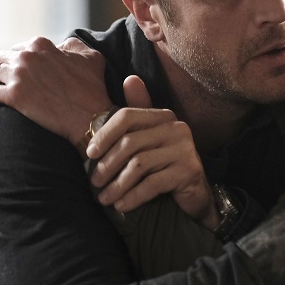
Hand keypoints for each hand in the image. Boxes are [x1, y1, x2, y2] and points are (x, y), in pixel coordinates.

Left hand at [0, 37, 111, 147]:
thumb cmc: (94, 90)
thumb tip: (63, 45)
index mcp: (41, 45)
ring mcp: (18, 76)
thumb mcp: (91, 58)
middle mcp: (27, 56)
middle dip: (0, 67)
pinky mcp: (13, 97)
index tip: (20, 71)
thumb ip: (74, 46)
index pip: (17, 47)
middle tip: (3, 80)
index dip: (18, 59)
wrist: (91, 118)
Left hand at [88, 76, 219, 229]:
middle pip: (130, 143)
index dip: (104, 135)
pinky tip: (121, 205)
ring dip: (117, 184)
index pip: (126, 117)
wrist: (195, 193)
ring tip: (104, 198)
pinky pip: (152, 184)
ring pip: (138, 165)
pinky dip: (133, 196)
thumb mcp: (148, 139)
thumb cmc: (164, 165)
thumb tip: (130, 79)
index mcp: (163, 116)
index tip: (89, 154)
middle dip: (107, 165)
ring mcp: (185, 149)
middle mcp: (176, 128)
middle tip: (94, 182)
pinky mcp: (189, 171)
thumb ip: (136, 115)